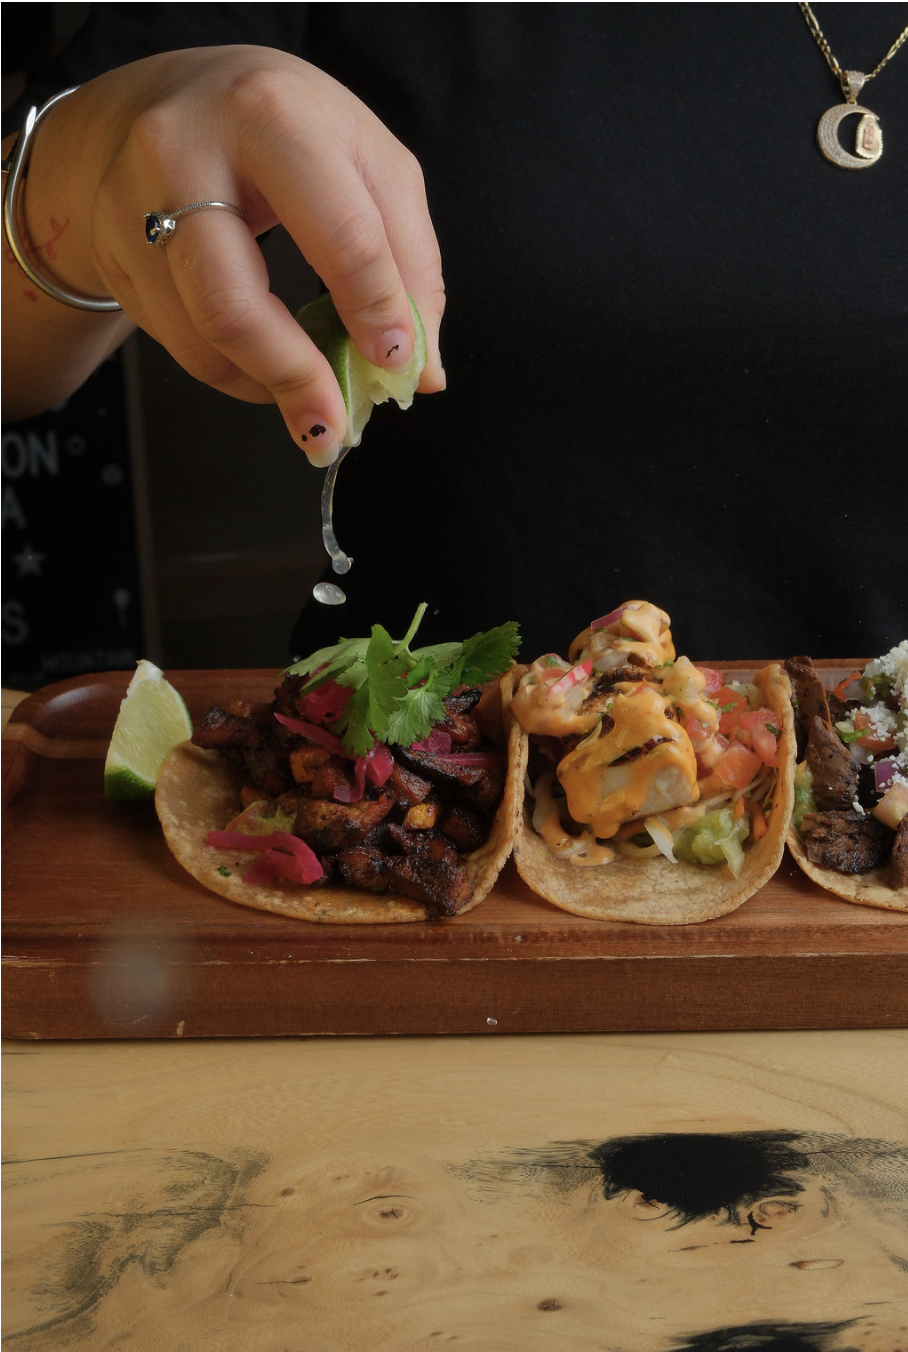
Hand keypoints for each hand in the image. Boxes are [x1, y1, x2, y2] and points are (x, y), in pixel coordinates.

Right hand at [11, 46, 444, 459]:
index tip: (397, 364)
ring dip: (267, 387)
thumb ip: (407, 257)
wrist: (156, 101)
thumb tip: (422, 367)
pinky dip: (236, 375)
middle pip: (235, 302)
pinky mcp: (115, 256)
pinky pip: (181, 345)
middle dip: (295, 378)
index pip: (341, 238)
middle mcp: (183, 154)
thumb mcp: (364, 158)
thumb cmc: (279, 129)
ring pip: (202, 336)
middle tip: (333, 426)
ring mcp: (133, 209)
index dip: (376, 313)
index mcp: (271, 115)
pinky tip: (269, 371)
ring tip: (311, 405)